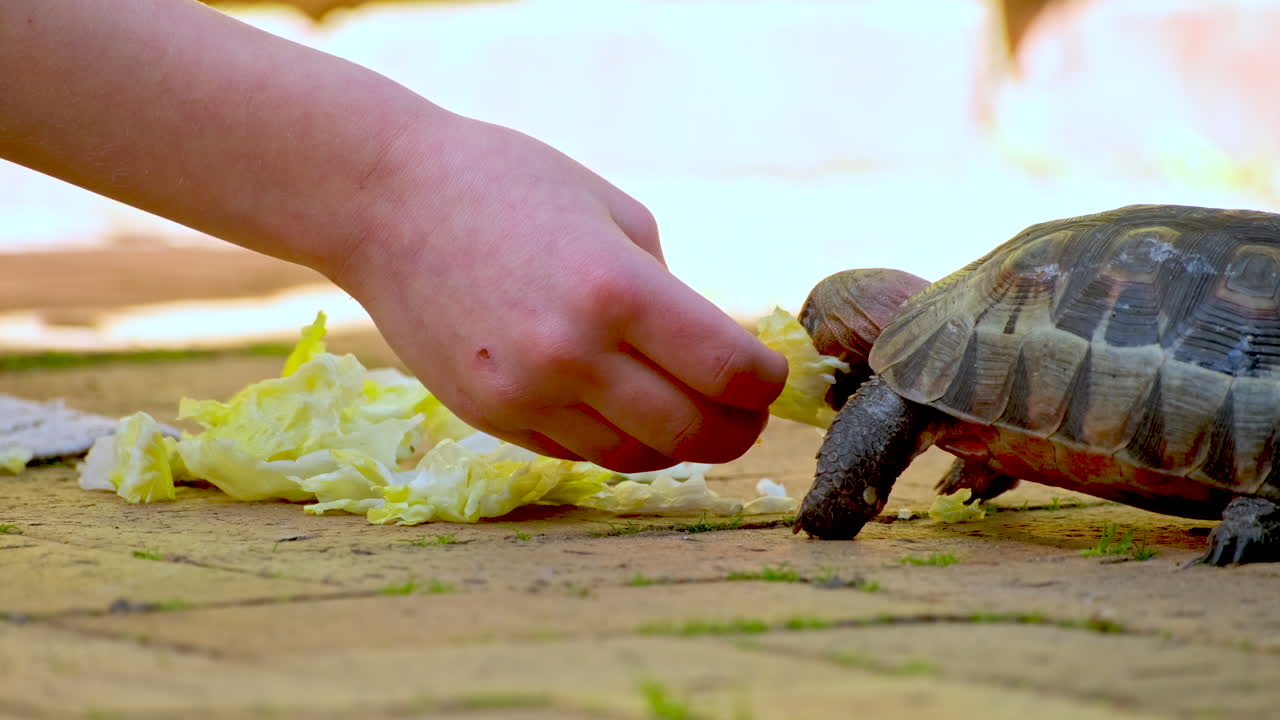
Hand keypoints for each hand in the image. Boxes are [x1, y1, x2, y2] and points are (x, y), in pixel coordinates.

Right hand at [334, 113, 787, 471]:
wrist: (386, 204)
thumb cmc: (509, 185)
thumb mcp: (616, 214)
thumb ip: (670, 293)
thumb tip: (710, 355)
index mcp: (616, 290)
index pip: (727, 371)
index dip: (765, 383)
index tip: (770, 376)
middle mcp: (572, 355)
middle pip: (693, 433)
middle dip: (737, 429)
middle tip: (745, 413)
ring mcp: (525, 396)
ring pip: (636, 457)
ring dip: (677, 442)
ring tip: (687, 411)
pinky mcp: (490, 418)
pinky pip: (579, 453)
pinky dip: (615, 439)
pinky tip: (620, 406)